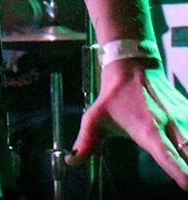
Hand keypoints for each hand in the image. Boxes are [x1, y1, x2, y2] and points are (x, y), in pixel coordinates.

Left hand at [69, 59, 187, 188]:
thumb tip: (72, 161)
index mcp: (147, 129)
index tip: (187, 185)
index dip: (178, 170)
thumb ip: (86, 141)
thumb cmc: (115, 93)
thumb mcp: (95, 116)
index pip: (166, 153)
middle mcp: (170, 125)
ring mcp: (184, 119)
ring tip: (187, 162)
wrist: (133, 63)